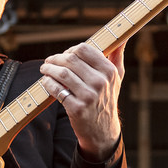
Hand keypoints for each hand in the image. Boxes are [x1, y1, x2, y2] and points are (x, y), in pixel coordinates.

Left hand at [40, 42, 124, 160]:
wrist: (103, 131)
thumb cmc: (107, 99)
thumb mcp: (117, 78)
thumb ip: (117, 56)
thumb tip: (122, 36)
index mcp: (109, 72)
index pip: (84, 49)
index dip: (70, 50)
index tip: (65, 55)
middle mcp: (100, 83)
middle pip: (70, 60)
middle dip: (55, 59)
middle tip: (49, 62)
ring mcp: (89, 96)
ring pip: (62, 74)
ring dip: (48, 69)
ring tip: (44, 70)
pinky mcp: (77, 109)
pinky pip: (57, 90)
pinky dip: (48, 83)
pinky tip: (46, 82)